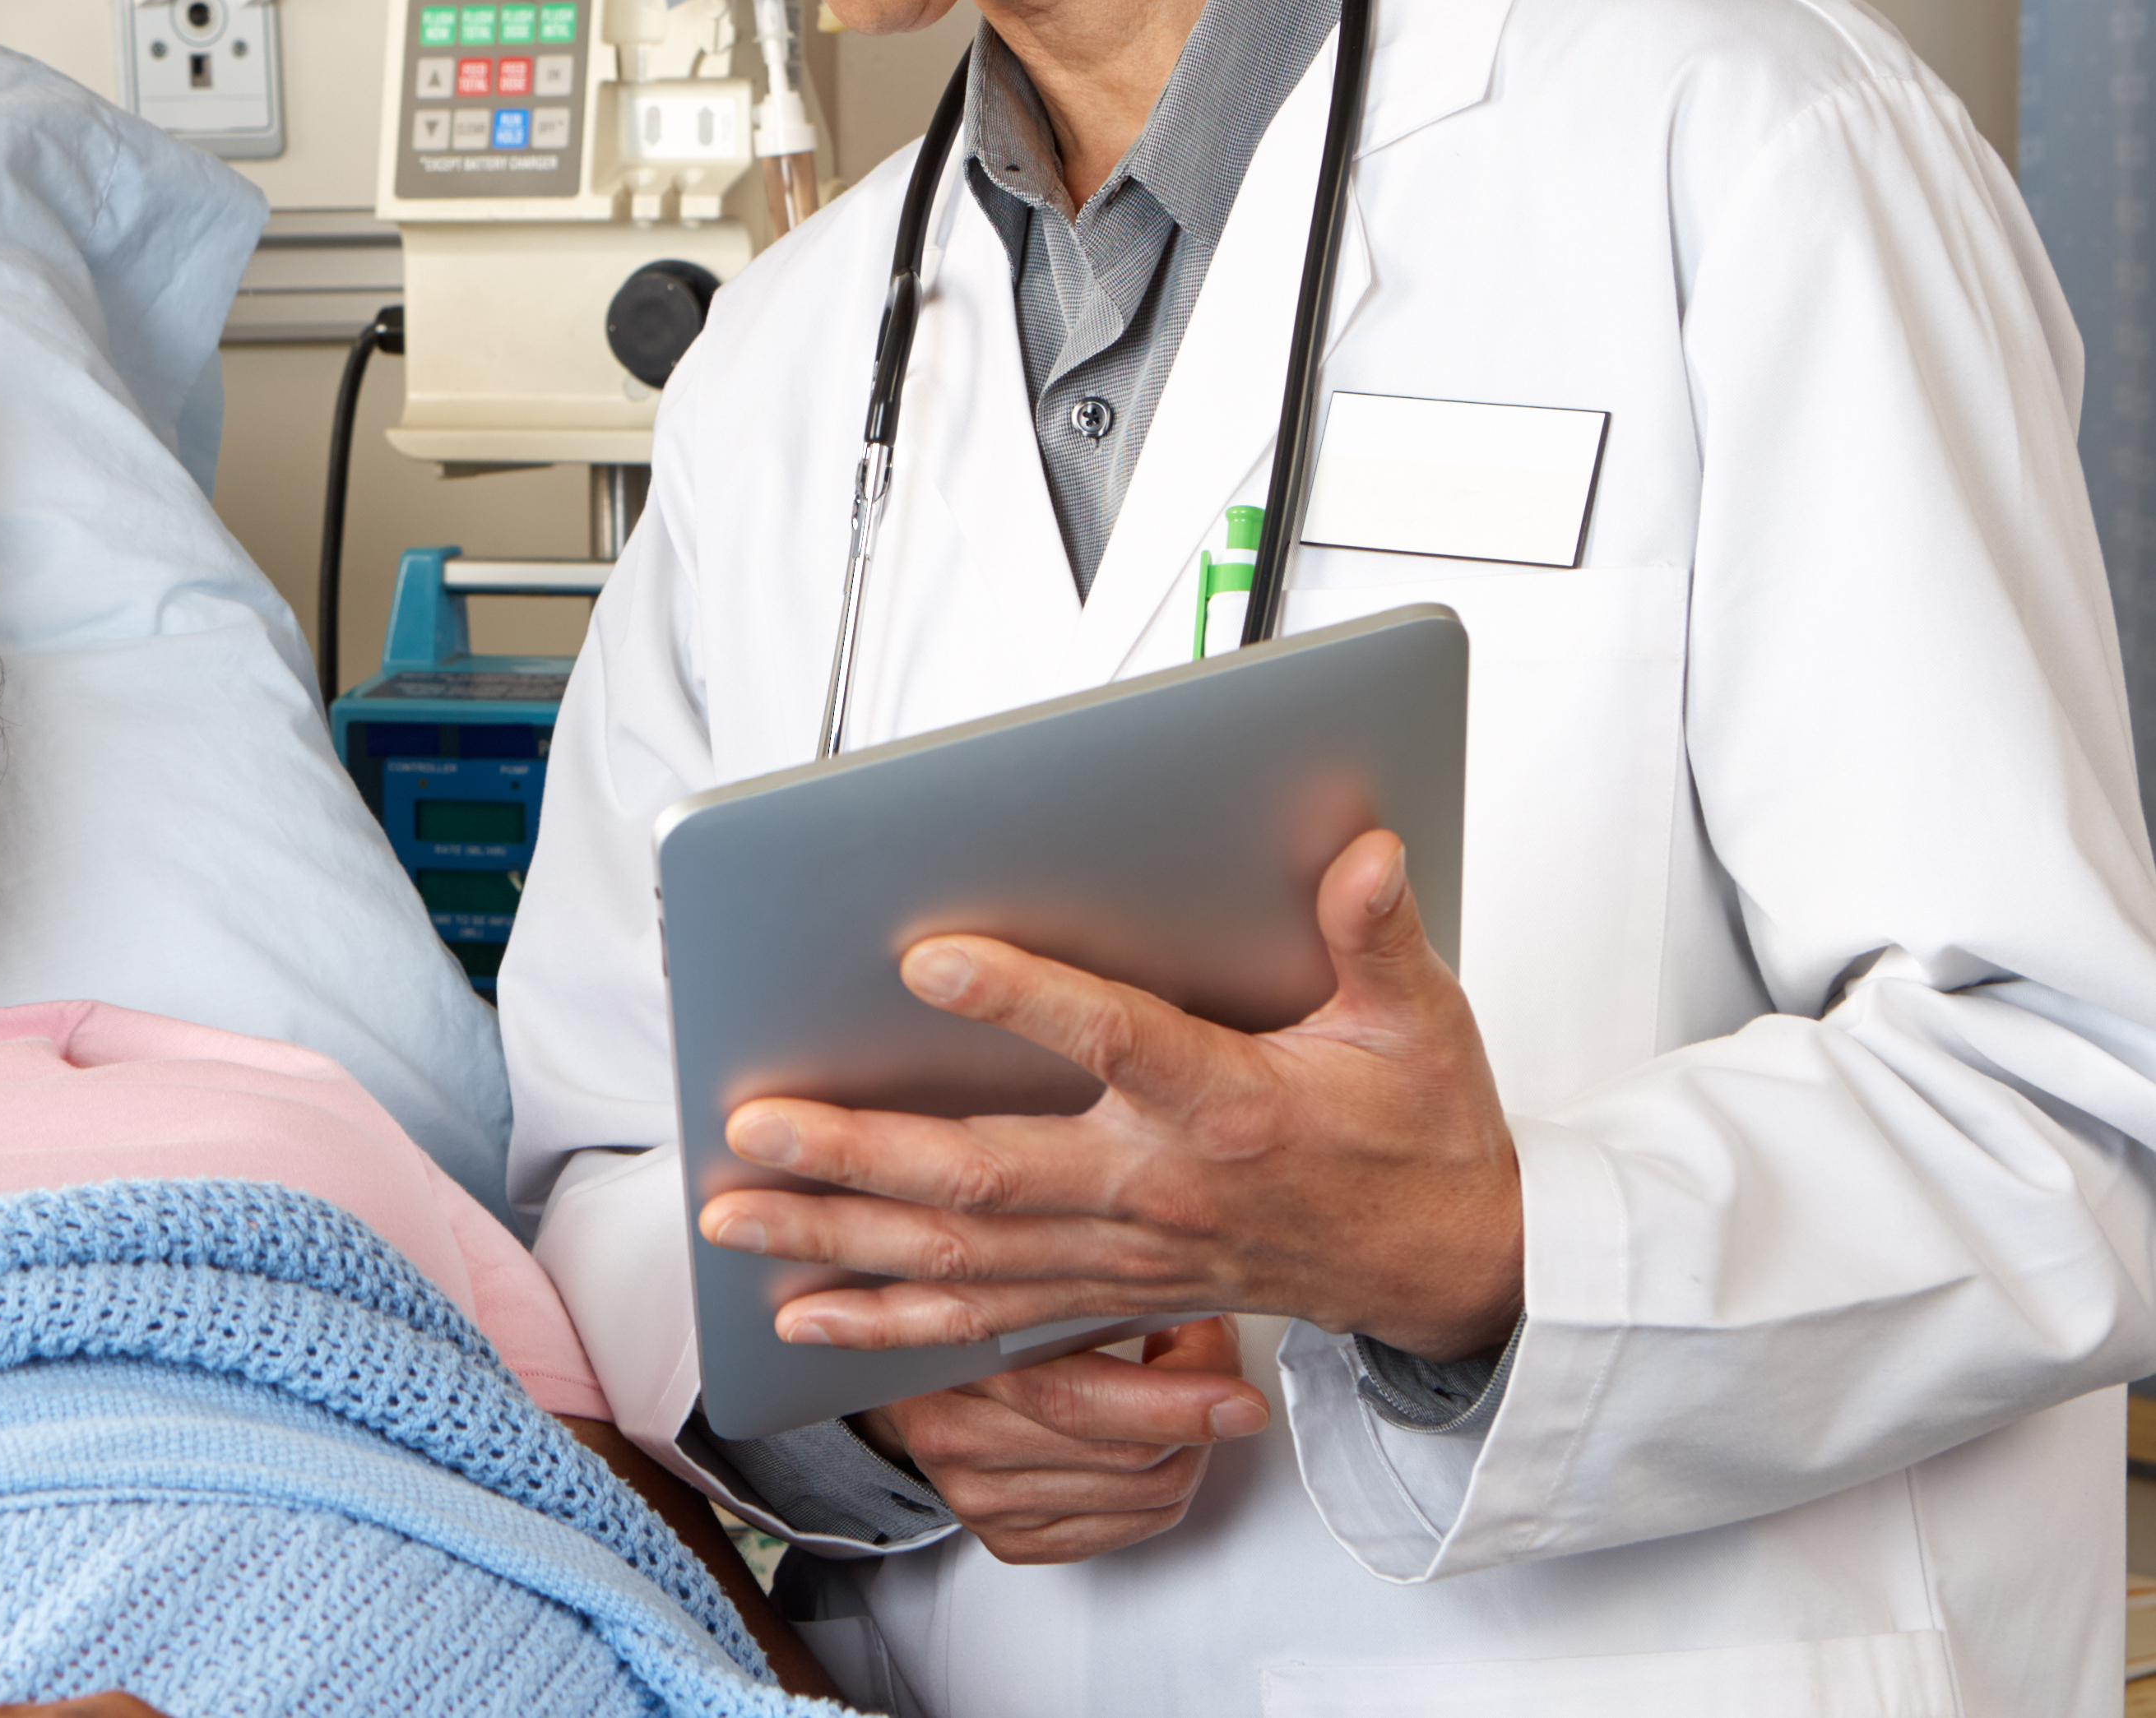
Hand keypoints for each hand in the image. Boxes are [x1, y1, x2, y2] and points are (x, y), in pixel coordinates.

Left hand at [700, 831, 1522, 1359]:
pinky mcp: (1104, 1293)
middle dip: (860, 1152)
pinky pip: (982, 1320)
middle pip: (989, 1173)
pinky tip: (801, 1316)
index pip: (1113, 1042)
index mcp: (1229, 1105)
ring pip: (959, 1253)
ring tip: (729, 1215)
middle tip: (755, 1123)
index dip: (1022, 1000)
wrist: (1447, 1268)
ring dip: (837, 1236)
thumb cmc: (1419, 1132)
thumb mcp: (1423, 1022)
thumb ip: (1377, 936)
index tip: (926, 957)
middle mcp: (1157, 1190)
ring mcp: (1121, 1255)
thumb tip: (1362, 852)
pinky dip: (887, 1323)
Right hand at [859, 1315, 1263, 1563]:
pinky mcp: (1012, 1540)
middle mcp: (961, 1444)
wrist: (895, 1372)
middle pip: (1131, 1456)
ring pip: (1149, 1496)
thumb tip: (1183, 1276)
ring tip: (1179, 1390)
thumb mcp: (1007, 1273)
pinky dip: (1167, 1483)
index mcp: (957, 1367)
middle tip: (1212, 1359)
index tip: (1230, 1371)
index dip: (1173, 1393)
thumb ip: (1076, 1278)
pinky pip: (1136, 1527)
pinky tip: (1154, 1438)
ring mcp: (985, 1501)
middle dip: (1198, 1406)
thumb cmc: (963, 1314)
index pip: (1080, 1400)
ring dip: (1190, 1442)